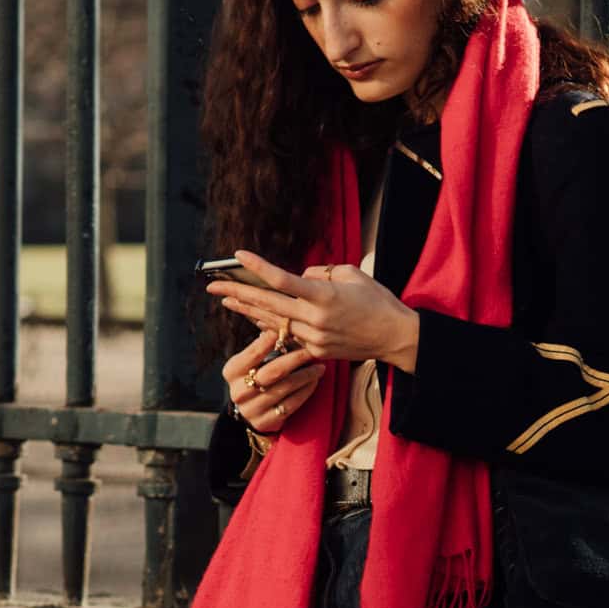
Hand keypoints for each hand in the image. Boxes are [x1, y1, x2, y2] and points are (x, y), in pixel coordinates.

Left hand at [207, 249, 420, 371]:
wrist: (395, 337)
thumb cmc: (377, 300)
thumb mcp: (351, 274)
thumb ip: (320, 272)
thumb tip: (299, 277)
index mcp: (324, 295)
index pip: (282, 279)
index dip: (257, 267)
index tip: (237, 256)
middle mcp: (315, 318)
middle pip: (268, 303)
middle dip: (237, 293)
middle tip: (212, 285)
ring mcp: (314, 338)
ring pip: (273, 322)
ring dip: (248, 310)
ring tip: (226, 300)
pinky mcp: (316, 352)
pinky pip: (288, 336)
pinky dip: (272, 325)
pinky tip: (256, 317)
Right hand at [222, 327, 326, 434]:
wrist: (252, 410)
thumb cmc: (255, 376)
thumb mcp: (252, 362)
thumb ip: (262, 345)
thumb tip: (279, 322)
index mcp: (232, 371)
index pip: (252, 354)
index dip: (269, 343)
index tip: (287, 331)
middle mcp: (238, 391)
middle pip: (272, 372)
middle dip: (294, 360)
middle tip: (310, 352)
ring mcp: (251, 409)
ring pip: (284, 389)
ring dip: (305, 376)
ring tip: (319, 367)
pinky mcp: (265, 422)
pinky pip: (290, 405)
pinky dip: (305, 392)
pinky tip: (314, 382)